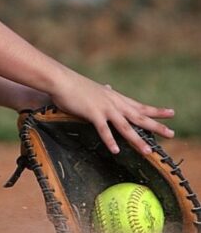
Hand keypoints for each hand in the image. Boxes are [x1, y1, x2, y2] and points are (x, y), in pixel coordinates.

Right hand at [51, 72, 174, 155]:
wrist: (60, 80)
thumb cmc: (75, 85)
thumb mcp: (94, 88)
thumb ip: (104, 91)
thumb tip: (109, 87)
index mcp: (115, 98)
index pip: (139, 106)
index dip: (155, 111)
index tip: (171, 113)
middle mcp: (114, 103)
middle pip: (139, 117)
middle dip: (156, 126)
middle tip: (171, 134)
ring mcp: (105, 108)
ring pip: (125, 126)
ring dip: (137, 140)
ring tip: (148, 152)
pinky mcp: (93, 113)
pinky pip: (103, 129)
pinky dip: (110, 140)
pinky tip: (115, 151)